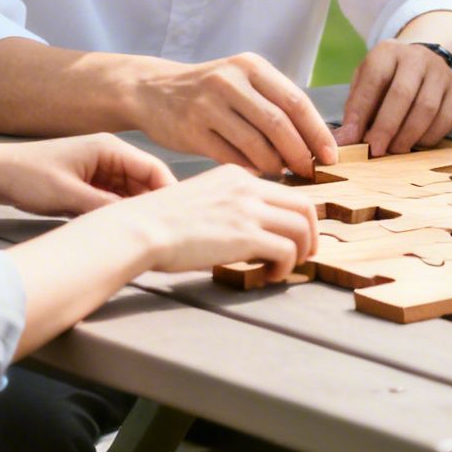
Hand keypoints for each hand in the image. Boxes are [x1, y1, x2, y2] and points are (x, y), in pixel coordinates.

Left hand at [0, 133, 173, 216]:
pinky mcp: (88, 184)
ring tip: (148, 234)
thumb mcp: (67, 194)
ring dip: (136, 211)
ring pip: (130, 193)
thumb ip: (103, 206)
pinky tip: (122, 231)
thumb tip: (135, 221)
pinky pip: (113, 199)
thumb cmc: (28, 176)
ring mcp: (99, 170)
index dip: (169, 191)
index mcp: (108, 149)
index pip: (152, 168)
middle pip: (145, 181)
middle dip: (154, 204)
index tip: (179, 217)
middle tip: (166, 231)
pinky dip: (118, 213)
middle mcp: (108, 156)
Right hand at [126, 52, 335, 176]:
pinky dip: (250, 169)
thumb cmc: (208, 92)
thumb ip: (274, 104)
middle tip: (311, 172)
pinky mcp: (191, 130)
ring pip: (256, 143)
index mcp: (250, 67)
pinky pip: (230, 156)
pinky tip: (259, 175)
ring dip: (276, 165)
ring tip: (284, 175)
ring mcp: (208, 105)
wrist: (151, 91)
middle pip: (279, 123)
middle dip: (301, 153)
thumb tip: (315, 143)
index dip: (318, 132)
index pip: (296, 101)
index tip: (331, 156)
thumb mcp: (241, 82)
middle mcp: (230, 81)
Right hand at [126, 166, 318, 279]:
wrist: (140, 229)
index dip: (297, 217)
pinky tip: (268, 275)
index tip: (294, 237)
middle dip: (310, 234)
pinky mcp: (245, 235)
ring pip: (302, 228)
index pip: (286, 192)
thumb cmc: (160, 222)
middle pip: (305, 206)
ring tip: (282, 268)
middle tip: (304, 253)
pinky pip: (287, 250)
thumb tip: (250, 228)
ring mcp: (248, 209)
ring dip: (299, 253)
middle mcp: (248, 187)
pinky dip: (285, 266)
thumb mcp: (201, 197)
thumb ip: (228, 204)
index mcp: (237, 176)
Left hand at [340, 40, 451, 155]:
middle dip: (386, 127)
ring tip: (394, 150)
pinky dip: (428, 137)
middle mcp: (417, 57)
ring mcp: (441, 72)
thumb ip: (355, 109)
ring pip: (426, 108)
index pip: (373, 79)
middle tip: (375, 150)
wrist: (427, 65)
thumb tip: (341, 140)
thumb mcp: (367, 84)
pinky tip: (415, 144)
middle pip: (402, 94)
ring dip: (408, 135)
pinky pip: (445, 119)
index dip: (361, 111)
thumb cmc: (389, 81)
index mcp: (388, 52)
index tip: (352, 138)